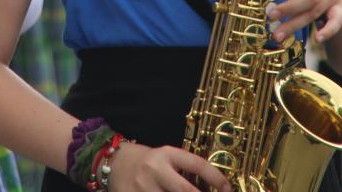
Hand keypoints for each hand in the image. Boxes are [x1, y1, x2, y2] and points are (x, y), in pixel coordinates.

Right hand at [108, 142, 230, 191]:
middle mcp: (155, 170)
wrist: (114, 163)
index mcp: (167, 154)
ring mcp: (142, 188)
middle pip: (185, 191)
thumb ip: (184, 170)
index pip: (196, 164)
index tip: (227, 188)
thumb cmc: (147, 162)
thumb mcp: (165, 159)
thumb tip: (211, 188)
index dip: (215, 177)